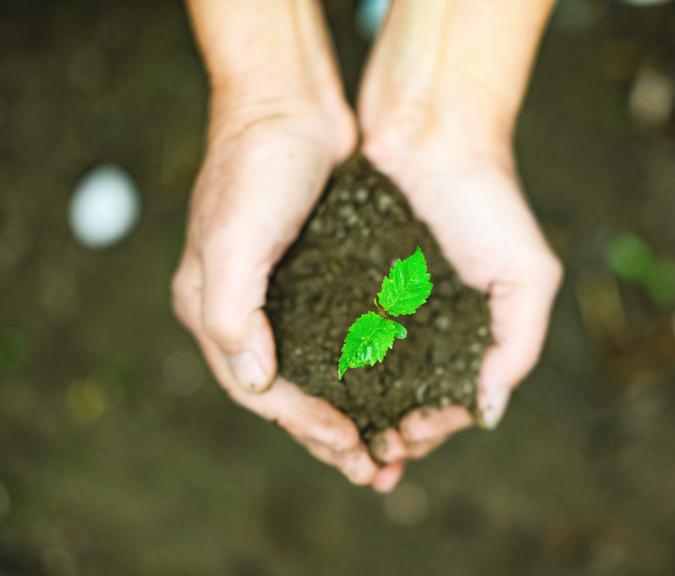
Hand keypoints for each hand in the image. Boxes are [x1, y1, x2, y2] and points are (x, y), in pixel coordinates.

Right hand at [172, 97, 401, 490]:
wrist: (290, 106)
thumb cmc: (257, 167)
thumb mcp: (233, 239)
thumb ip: (230, 314)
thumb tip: (256, 382)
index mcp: (214, 310)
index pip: (257, 388)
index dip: (302, 423)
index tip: (349, 444)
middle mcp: (246, 311)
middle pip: (287, 393)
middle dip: (328, 435)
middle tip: (373, 469)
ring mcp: (283, 295)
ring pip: (316, 374)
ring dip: (349, 414)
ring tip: (386, 449)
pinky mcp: (318, 278)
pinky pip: (339, 340)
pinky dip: (361, 372)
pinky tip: (390, 390)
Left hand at [363, 130, 562, 465]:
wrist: (433, 133)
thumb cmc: (487, 200)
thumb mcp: (527, 273)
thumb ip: (518, 342)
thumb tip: (489, 410)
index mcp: (472, 331)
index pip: (452, 399)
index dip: (431, 428)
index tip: (404, 442)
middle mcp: (428, 325)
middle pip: (407, 396)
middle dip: (389, 430)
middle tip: (365, 455)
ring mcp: (388, 306)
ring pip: (371, 376)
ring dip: (358, 410)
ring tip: (339, 434)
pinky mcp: (351, 281)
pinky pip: (340, 335)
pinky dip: (333, 365)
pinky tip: (318, 385)